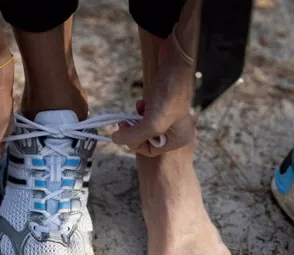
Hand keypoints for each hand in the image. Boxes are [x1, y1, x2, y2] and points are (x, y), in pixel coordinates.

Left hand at [111, 34, 197, 156]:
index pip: (150, 151)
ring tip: (137, 109)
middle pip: (147, 140)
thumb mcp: (151, 122)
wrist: (175, 65)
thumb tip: (114, 140)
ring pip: (146, 127)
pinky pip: (149, 116)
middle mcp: (176, 132)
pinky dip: (142, 111)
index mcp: (178, 140)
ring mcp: (171, 119)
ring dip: (137, 120)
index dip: (134, 143)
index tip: (123, 131)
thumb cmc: (168, 96)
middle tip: (125, 121)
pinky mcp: (164, 106)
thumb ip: (133, 135)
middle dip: (135, 130)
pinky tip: (141, 102)